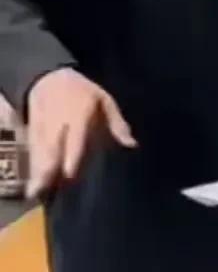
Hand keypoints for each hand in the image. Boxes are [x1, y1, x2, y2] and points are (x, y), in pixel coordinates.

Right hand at [26, 67, 135, 197]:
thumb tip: (132, 144)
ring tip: (37, 194)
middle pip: (51, 150)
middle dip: (47, 170)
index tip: (69, 174)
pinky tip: (35, 186)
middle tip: (45, 192)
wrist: (47, 77)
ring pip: (38, 154)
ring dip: (38, 173)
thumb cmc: (82, 92)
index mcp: (77, 116)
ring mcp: (42, 129)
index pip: (74, 139)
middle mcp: (57, 125)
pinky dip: (33, 167)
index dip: (71, 156)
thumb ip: (117, 123)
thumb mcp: (103, 100)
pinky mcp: (31, 133)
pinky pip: (31, 152)